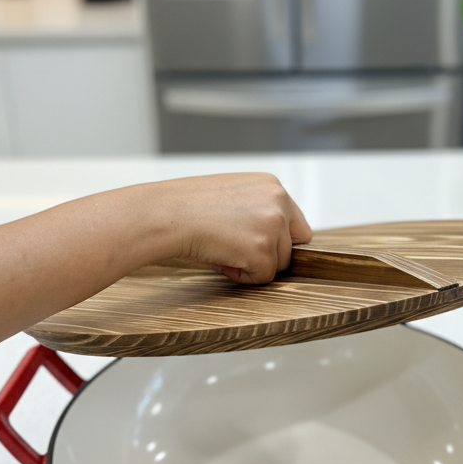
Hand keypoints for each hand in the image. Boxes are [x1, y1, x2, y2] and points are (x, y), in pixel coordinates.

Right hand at [145, 172, 311, 283]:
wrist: (166, 214)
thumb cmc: (188, 206)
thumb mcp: (232, 195)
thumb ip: (258, 210)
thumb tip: (271, 237)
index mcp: (272, 185)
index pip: (296, 224)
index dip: (277, 240)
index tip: (257, 245)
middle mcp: (279, 201)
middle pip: (292, 247)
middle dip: (267, 254)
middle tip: (234, 247)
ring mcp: (273, 225)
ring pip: (279, 264)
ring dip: (252, 265)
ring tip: (223, 249)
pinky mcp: (262, 249)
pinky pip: (262, 278)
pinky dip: (242, 276)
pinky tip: (220, 258)